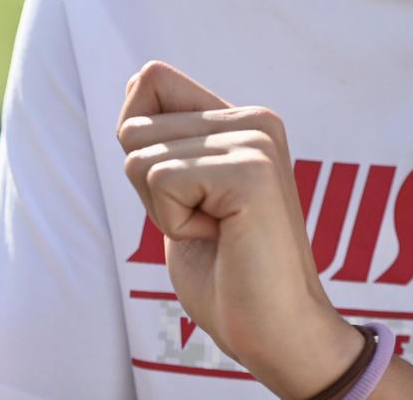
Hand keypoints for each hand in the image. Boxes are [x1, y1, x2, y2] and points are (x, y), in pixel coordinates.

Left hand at [117, 62, 364, 399]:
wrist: (278, 333)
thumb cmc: (227, 276)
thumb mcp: (183, 194)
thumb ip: (167, 140)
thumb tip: (139, 79)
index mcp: (243, 120)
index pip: (151, 81)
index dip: (140, 143)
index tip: (185, 193)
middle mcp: (255, 119)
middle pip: (133, 127)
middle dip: (149, 189)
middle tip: (206, 224)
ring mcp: (256, 141)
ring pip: (140, 157)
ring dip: (163, 211)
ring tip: (217, 233)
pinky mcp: (250, 170)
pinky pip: (160, 180)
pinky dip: (174, 224)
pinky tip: (222, 239)